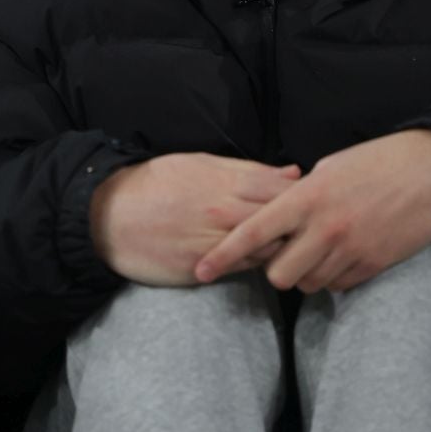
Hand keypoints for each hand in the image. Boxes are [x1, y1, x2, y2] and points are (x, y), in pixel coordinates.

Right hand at [90, 153, 302, 285]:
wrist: (109, 216)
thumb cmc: (155, 185)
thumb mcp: (200, 163)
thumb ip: (248, 170)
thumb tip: (292, 173)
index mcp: (227, 180)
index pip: (284, 191)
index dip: (307, 199)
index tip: (322, 203)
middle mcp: (225, 210)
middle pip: (282, 222)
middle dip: (304, 227)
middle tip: (320, 231)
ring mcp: (214, 240)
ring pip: (268, 248)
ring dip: (286, 249)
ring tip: (300, 250)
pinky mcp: (203, 267)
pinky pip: (244, 268)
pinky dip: (260, 264)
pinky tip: (269, 263)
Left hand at [194, 130, 430, 291]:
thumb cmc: (374, 163)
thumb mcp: (328, 170)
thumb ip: (297, 196)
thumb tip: (272, 219)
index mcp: (306, 197)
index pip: (253, 233)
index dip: (223, 255)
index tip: (201, 270)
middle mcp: (324, 227)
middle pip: (279, 275)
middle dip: (276, 270)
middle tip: (286, 253)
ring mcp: (350, 249)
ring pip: (309, 283)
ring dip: (307, 273)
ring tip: (320, 249)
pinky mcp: (373, 265)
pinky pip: (339, 285)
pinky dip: (334, 277)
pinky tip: (344, 254)